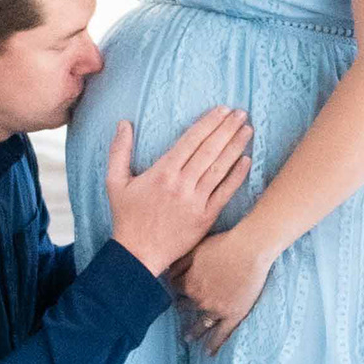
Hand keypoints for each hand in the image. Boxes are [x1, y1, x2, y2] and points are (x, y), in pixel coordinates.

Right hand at [100, 109, 250, 276]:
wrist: (138, 254)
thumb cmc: (127, 217)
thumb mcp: (114, 182)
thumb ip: (119, 151)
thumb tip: (124, 123)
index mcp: (162, 173)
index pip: (191, 140)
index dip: (208, 123)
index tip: (222, 110)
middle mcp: (181, 185)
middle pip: (209, 150)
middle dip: (227, 129)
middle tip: (241, 113)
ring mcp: (195, 202)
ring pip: (220, 169)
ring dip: (236, 147)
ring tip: (248, 130)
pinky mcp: (205, 218)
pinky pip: (224, 194)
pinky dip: (237, 177)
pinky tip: (246, 161)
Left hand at [171, 221, 278, 356]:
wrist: (249, 250)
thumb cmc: (223, 245)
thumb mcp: (195, 249)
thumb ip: (179, 262)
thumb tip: (166, 271)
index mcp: (188, 283)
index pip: (175, 288)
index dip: (176, 287)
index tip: (177, 290)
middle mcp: (199, 299)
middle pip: (185, 307)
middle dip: (182, 308)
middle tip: (181, 312)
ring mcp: (216, 309)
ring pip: (200, 324)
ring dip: (193, 332)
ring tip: (187, 338)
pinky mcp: (233, 315)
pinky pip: (221, 334)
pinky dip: (213, 345)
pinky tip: (208, 353)